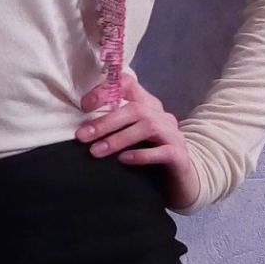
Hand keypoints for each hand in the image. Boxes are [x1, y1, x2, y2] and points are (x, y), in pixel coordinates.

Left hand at [75, 72, 199, 208]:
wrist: (182, 179)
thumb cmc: (150, 152)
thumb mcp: (132, 134)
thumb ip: (115, 124)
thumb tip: (82, 125)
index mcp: (147, 104)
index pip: (128, 84)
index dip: (106, 90)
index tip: (84, 105)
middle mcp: (161, 114)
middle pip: (134, 109)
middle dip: (105, 121)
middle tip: (82, 135)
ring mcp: (172, 133)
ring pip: (146, 127)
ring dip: (118, 139)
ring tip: (96, 151)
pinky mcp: (179, 155)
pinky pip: (162, 152)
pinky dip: (142, 155)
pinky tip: (124, 160)